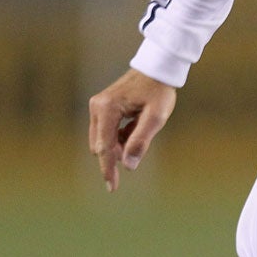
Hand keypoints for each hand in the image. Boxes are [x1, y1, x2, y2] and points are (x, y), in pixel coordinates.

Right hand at [88, 69, 176, 191]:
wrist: (158, 68)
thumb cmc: (159, 91)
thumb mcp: (156, 117)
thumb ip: (141, 140)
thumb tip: (128, 165)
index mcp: (107, 109)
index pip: (104, 147)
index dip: (108, 169)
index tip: (112, 187)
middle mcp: (97, 107)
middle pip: (100, 145)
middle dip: (116, 155)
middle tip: (138, 151)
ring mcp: (98, 106)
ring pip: (103, 140)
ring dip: (119, 146)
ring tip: (141, 130)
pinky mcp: (102, 107)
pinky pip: (107, 132)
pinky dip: (120, 137)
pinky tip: (136, 127)